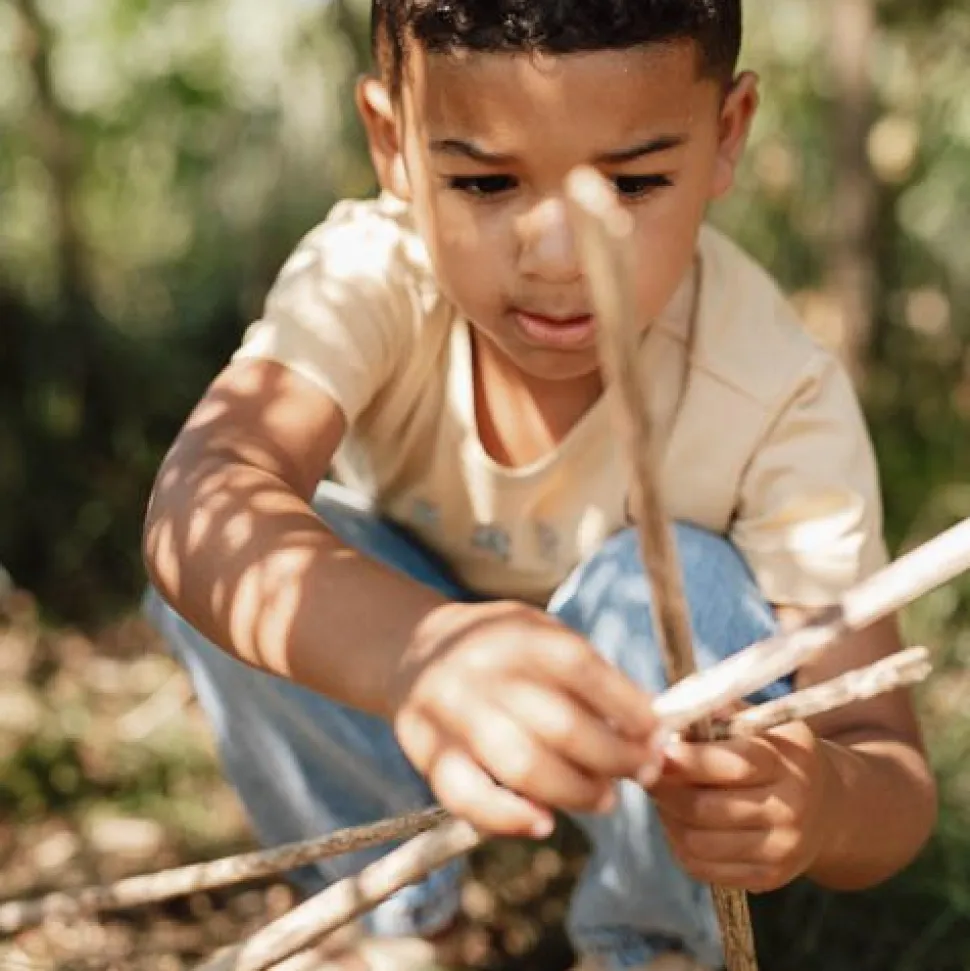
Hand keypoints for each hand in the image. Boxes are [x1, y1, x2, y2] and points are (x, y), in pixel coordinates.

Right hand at [388, 600, 662, 838]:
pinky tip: (544, 824)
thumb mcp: (540, 635)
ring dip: (575, 792)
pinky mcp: (427, 752)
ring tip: (605, 800)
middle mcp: (483, 671)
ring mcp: (452, 712)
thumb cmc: (500, 649)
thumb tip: (648, 726)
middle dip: (614, 758)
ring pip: (521, 765)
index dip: (628, 706)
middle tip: (642, 772)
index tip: (659, 734)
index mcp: (518, 635)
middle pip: (560, 725)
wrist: (414, 649)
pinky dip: (508, 818)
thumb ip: (587, 672)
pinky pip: (467, 796)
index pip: (582, 669)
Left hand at [648, 721, 835, 892]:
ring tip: (662, 795)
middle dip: (665, 789)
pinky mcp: (767, 878)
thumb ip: (716, 713)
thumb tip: (666, 713)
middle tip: (647, 771)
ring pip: (697, 842)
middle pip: (705, 807)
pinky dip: (679, 844)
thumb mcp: (760, 722)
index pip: (732, 764)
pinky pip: (703, 868)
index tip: (656, 750)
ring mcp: (781, 849)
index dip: (686, 759)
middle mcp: (790, 808)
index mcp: (788, 761)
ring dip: (667, 817)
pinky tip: (678, 821)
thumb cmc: (776, 752)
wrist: (828, 807)